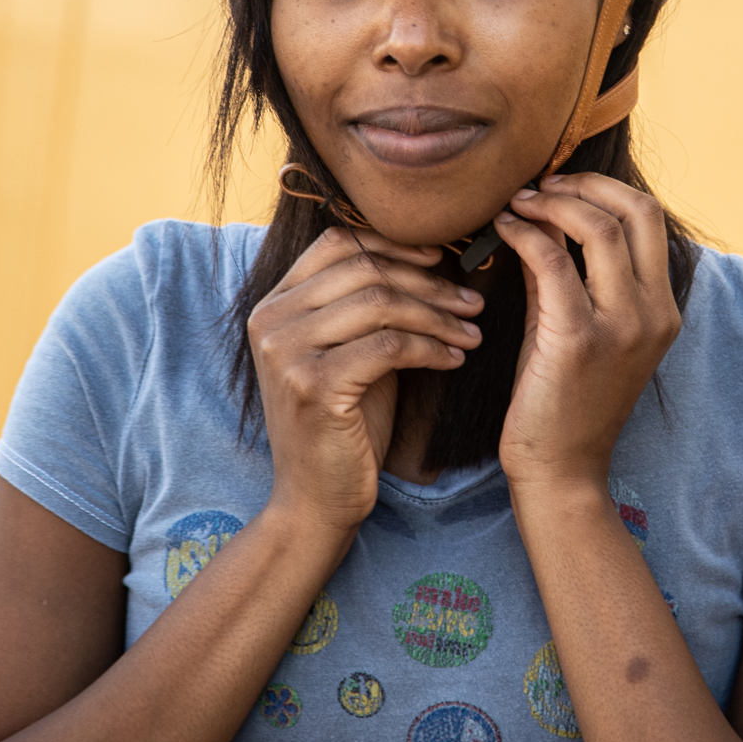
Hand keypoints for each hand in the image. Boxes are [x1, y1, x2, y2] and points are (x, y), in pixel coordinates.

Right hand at [247, 227, 484, 534]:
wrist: (317, 499)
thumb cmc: (345, 422)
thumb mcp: (350, 349)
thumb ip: (367, 303)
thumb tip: (430, 252)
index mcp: (274, 303)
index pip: (336, 242)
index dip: (393, 243)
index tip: (442, 257)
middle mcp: (270, 320)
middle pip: (364, 269)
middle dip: (428, 282)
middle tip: (472, 302)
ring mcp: (286, 351)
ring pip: (381, 303)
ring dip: (437, 316)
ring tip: (472, 332)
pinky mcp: (312, 384)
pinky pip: (389, 346)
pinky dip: (431, 348)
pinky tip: (455, 359)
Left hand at [493, 173, 680, 495]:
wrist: (559, 469)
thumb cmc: (562, 398)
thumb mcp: (577, 324)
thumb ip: (568, 271)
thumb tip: (542, 216)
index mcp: (662, 308)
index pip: (649, 217)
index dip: (603, 188)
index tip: (560, 186)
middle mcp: (653, 313)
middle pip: (637, 211)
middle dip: (584, 184)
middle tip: (540, 186)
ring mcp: (622, 326)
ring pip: (599, 227)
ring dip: (552, 203)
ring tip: (518, 203)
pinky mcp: (579, 339)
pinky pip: (552, 262)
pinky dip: (524, 233)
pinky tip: (502, 230)